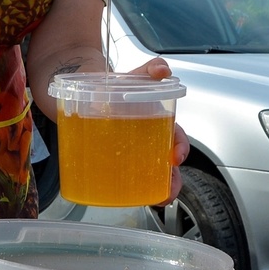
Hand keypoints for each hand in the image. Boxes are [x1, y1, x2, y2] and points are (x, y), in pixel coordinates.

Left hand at [127, 57, 190, 203]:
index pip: (177, 138)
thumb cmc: (115, 88)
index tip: (175, 157)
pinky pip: (127, 180)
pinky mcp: (115, 162)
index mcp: (158, 123)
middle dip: (173, 181)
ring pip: (152, 177)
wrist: (87, 94)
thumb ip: (148, 70)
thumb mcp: (132, 77)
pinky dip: (132, 191)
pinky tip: (124, 197)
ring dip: (158, 191)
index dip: (181, 149)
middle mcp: (150, 142)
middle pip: (168, 166)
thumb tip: (163, 69)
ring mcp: (133, 154)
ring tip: (155, 200)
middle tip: (168, 190)